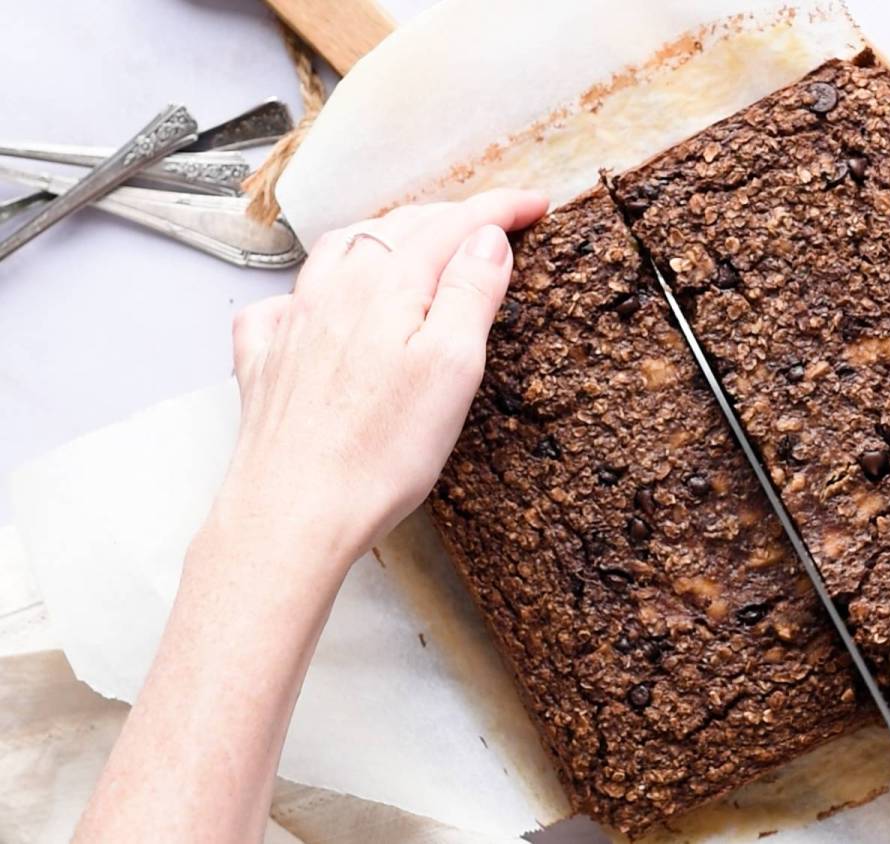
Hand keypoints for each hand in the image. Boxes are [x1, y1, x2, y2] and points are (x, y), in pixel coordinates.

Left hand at [74, 189, 547, 843]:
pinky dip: (311, 290)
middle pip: (397, 229)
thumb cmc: (380, 452)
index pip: (454, 223)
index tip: (536, 202)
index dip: (499, 207)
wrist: (290, 514)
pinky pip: (284, 304)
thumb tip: (486, 236)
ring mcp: (293, 323)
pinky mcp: (265, 364)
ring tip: (410, 245)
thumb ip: (469, 291)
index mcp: (387, 284)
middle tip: (490, 222)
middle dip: (448, 216)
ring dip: (383, 238)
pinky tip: (315, 307)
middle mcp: (334, 290)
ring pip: (339, 253)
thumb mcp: (453, 367)